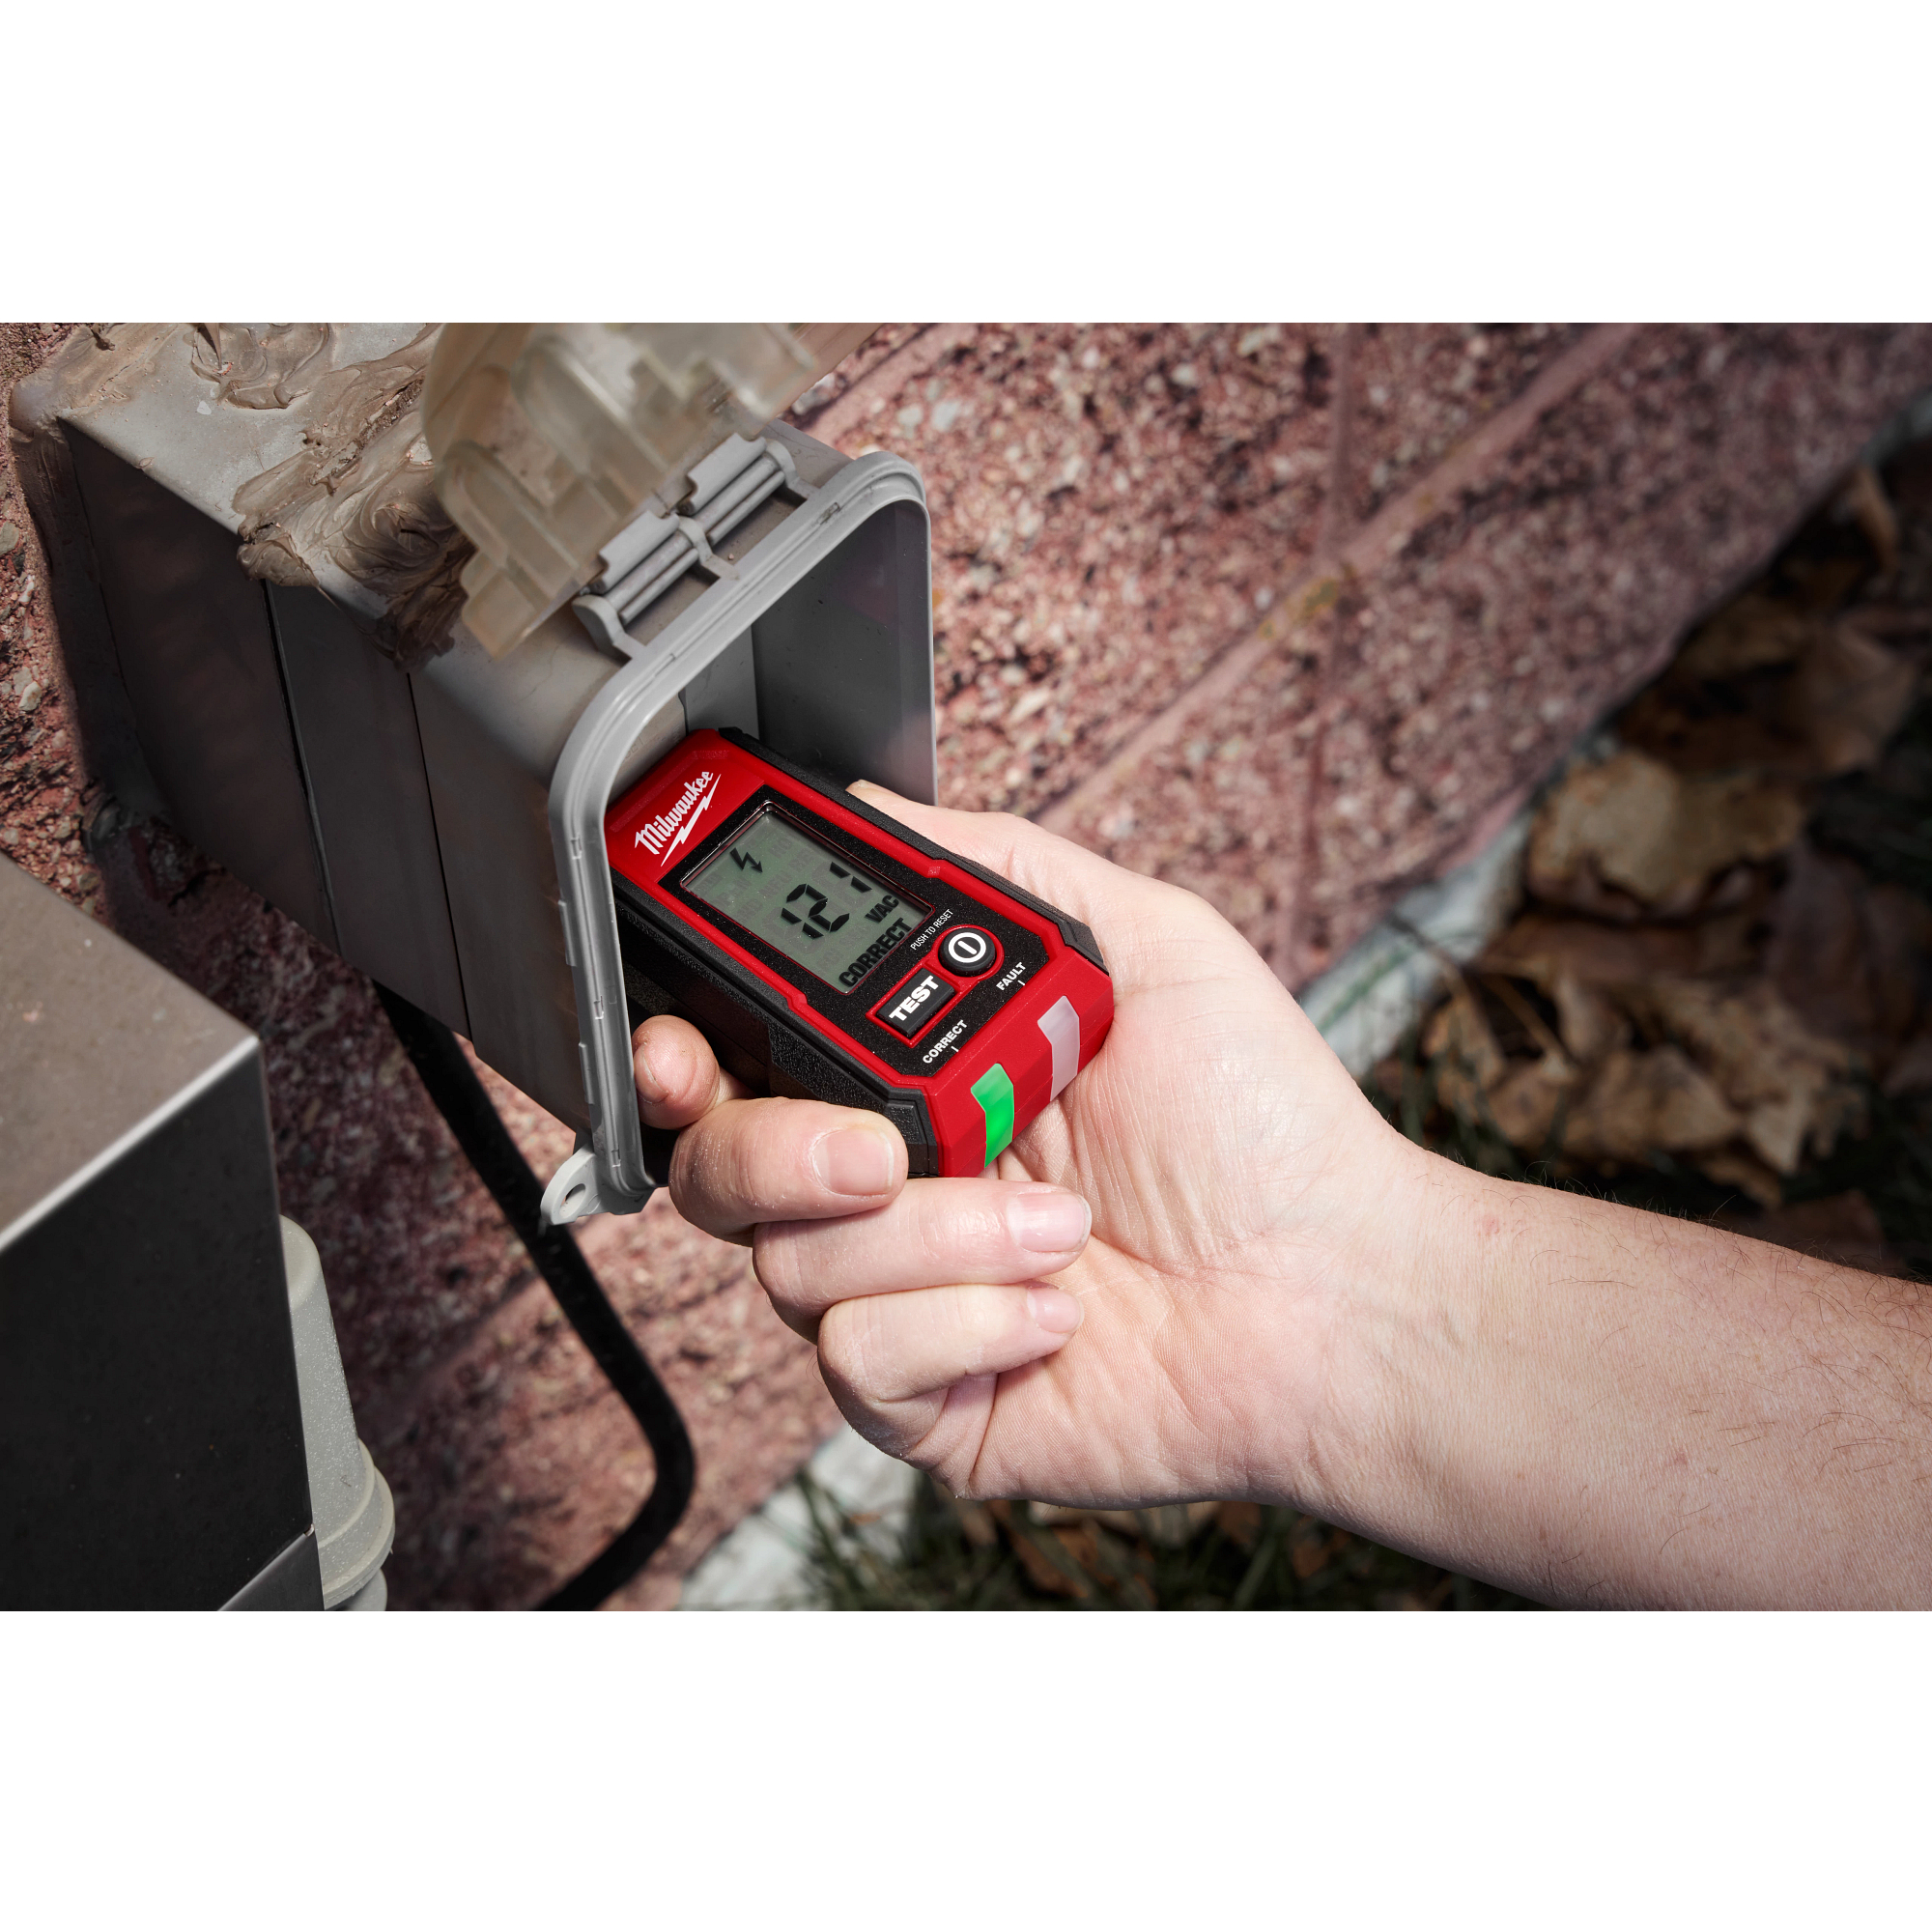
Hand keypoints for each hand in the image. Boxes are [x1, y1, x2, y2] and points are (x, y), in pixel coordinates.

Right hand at [632, 782, 1421, 1510]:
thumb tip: (872, 808)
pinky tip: (1058, 1310)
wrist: (1337, 1288)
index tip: (683, 1045)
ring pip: (790, 1265)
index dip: (680, 1051)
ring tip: (1062, 1223)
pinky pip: (860, 1363)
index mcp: (913, 1081)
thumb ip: (999, 866)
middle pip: (716, 1167)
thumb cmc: (1259, 1125)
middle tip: (884, 1145)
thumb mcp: (1141, 943)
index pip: (743, 1062)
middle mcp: (888, 1188)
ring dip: (938, 1238)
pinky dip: (967, 1325)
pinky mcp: (927, 1400)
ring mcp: (902, 1298)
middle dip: (779, 1150)